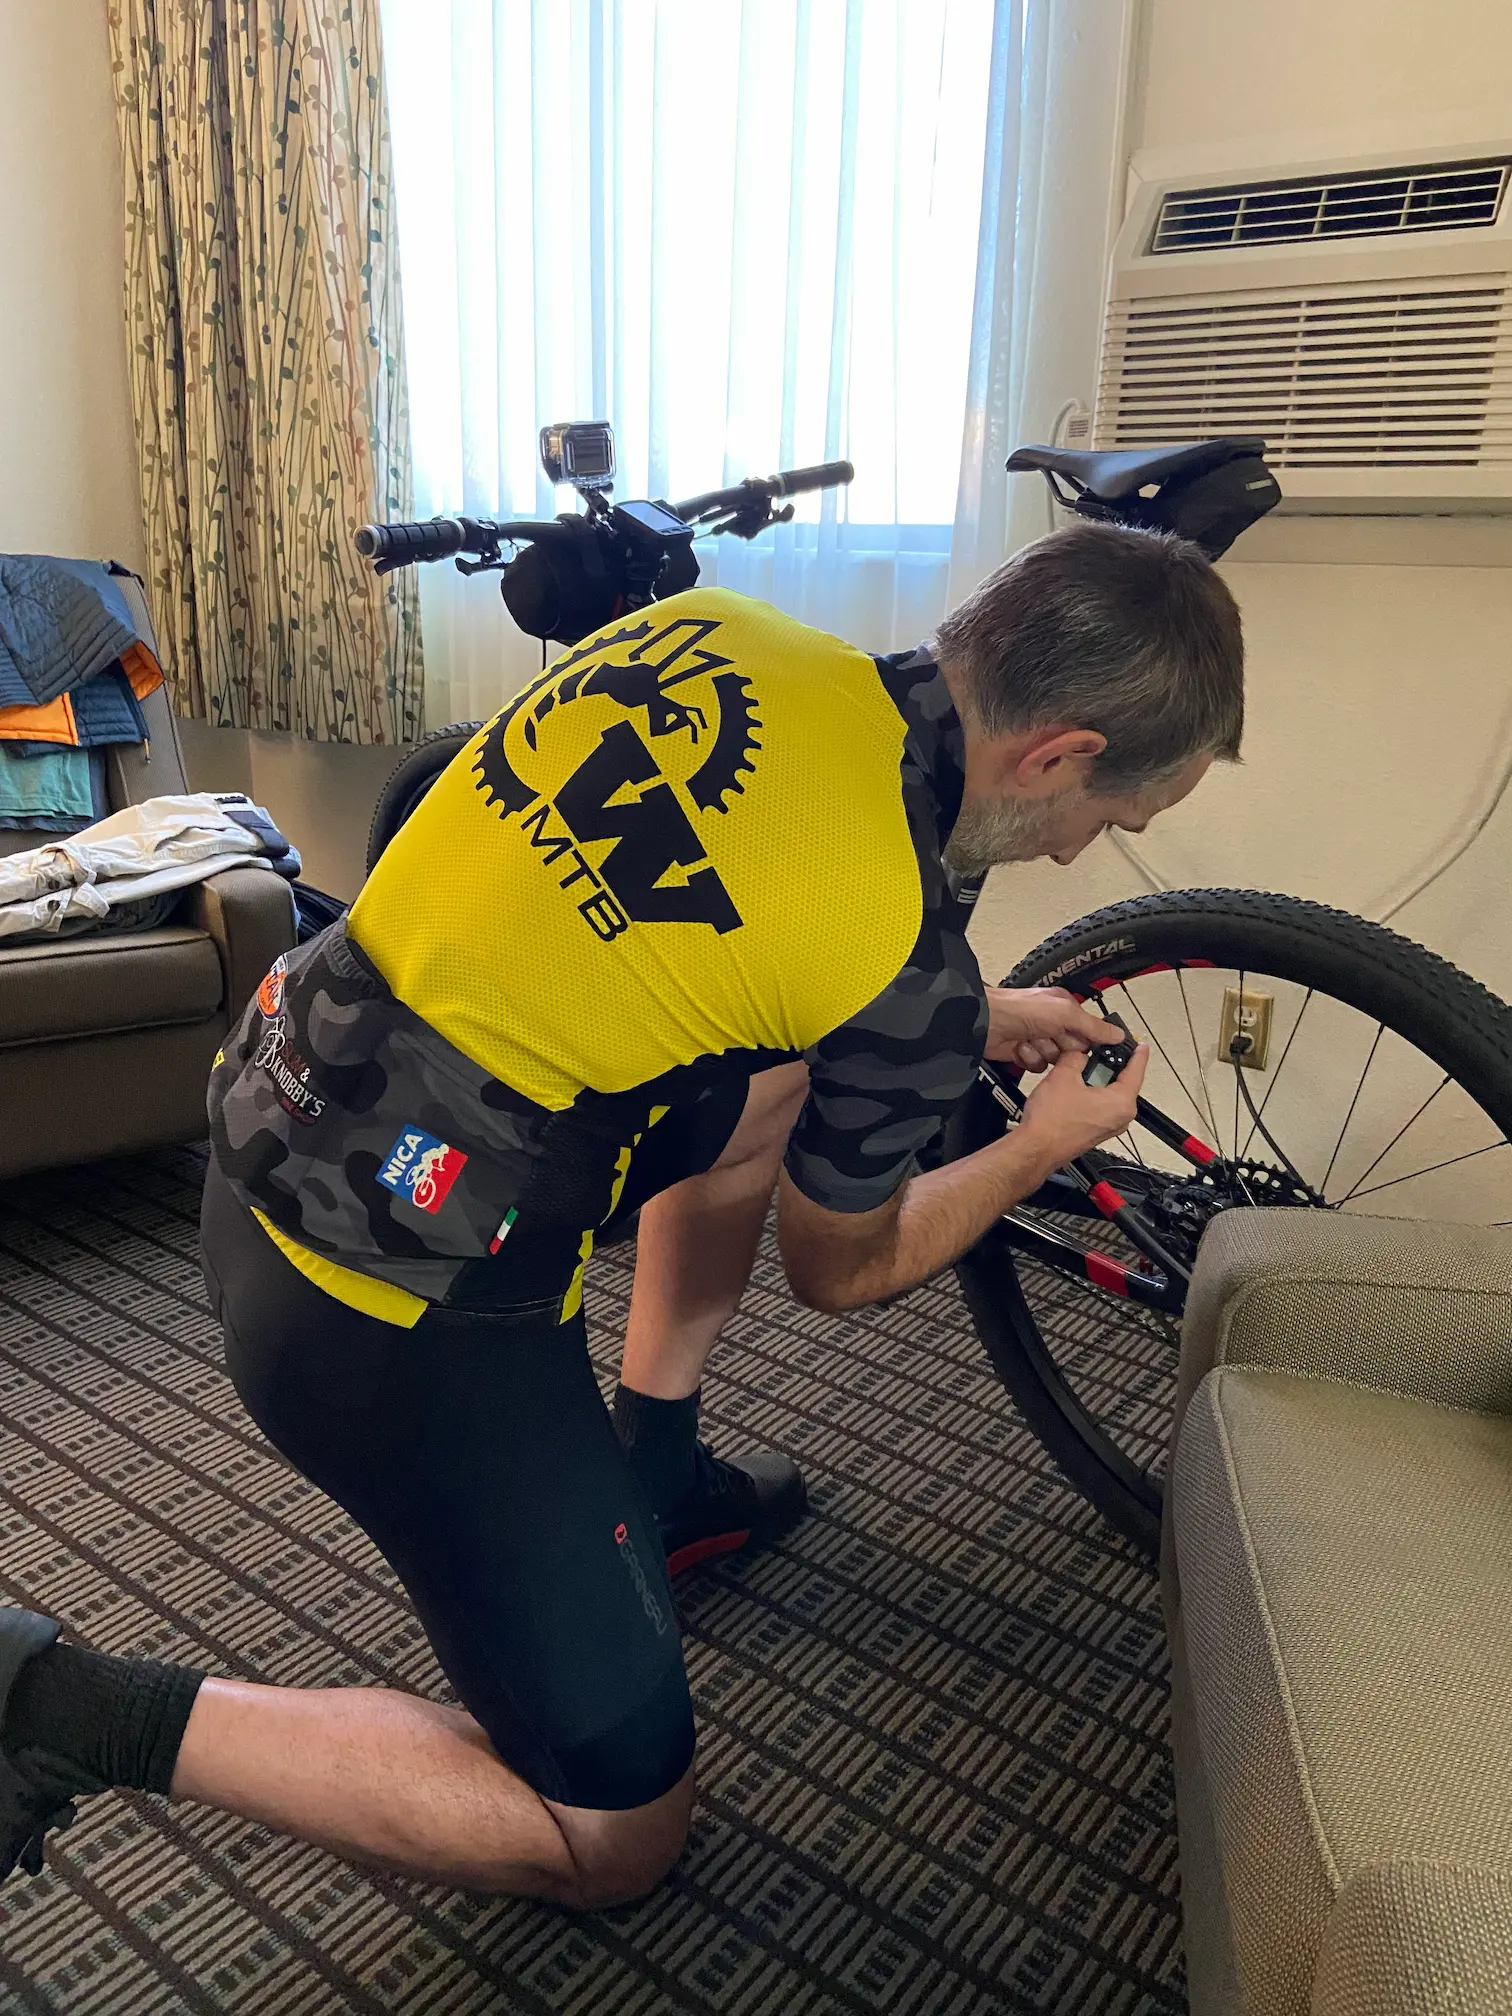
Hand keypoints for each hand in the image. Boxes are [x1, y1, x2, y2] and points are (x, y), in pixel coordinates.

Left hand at [984, 985, 1126, 1073]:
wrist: (986, 1023)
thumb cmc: (1019, 1008)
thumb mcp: (1064, 1013)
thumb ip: (1092, 1026)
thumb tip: (1117, 1034)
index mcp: (1065, 1009)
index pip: (1089, 1032)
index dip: (1090, 1042)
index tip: (1092, 1050)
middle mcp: (1053, 1023)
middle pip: (1072, 1050)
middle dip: (1062, 1049)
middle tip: (1053, 1040)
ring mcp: (1037, 1039)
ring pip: (1055, 1061)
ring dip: (1043, 1054)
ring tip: (1031, 1041)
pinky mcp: (1023, 1053)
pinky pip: (1037, 1066)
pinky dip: (1028, 1059)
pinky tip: (1020, 1048)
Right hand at [1015, 1044, 1147, 1169]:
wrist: (1035, 1148)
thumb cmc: (1051, 1122)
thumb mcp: (1063, 1075)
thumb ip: (1077, 1057)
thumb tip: (1079, 1052)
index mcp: (1121, 1103)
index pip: (1136, 1071)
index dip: (1138, 1054)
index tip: (1141, 1046)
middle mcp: (1120, 1118)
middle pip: (1123, 1083)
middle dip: (1109, 1066)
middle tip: (1097, 1052)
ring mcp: (1109, 1127)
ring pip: (1109, 1095)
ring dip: (1097, 1081)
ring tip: (1078, 1069)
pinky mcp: (1096, 1132)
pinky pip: (1100, 1107)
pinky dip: (1091, 1095)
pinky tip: (1073, 1089)